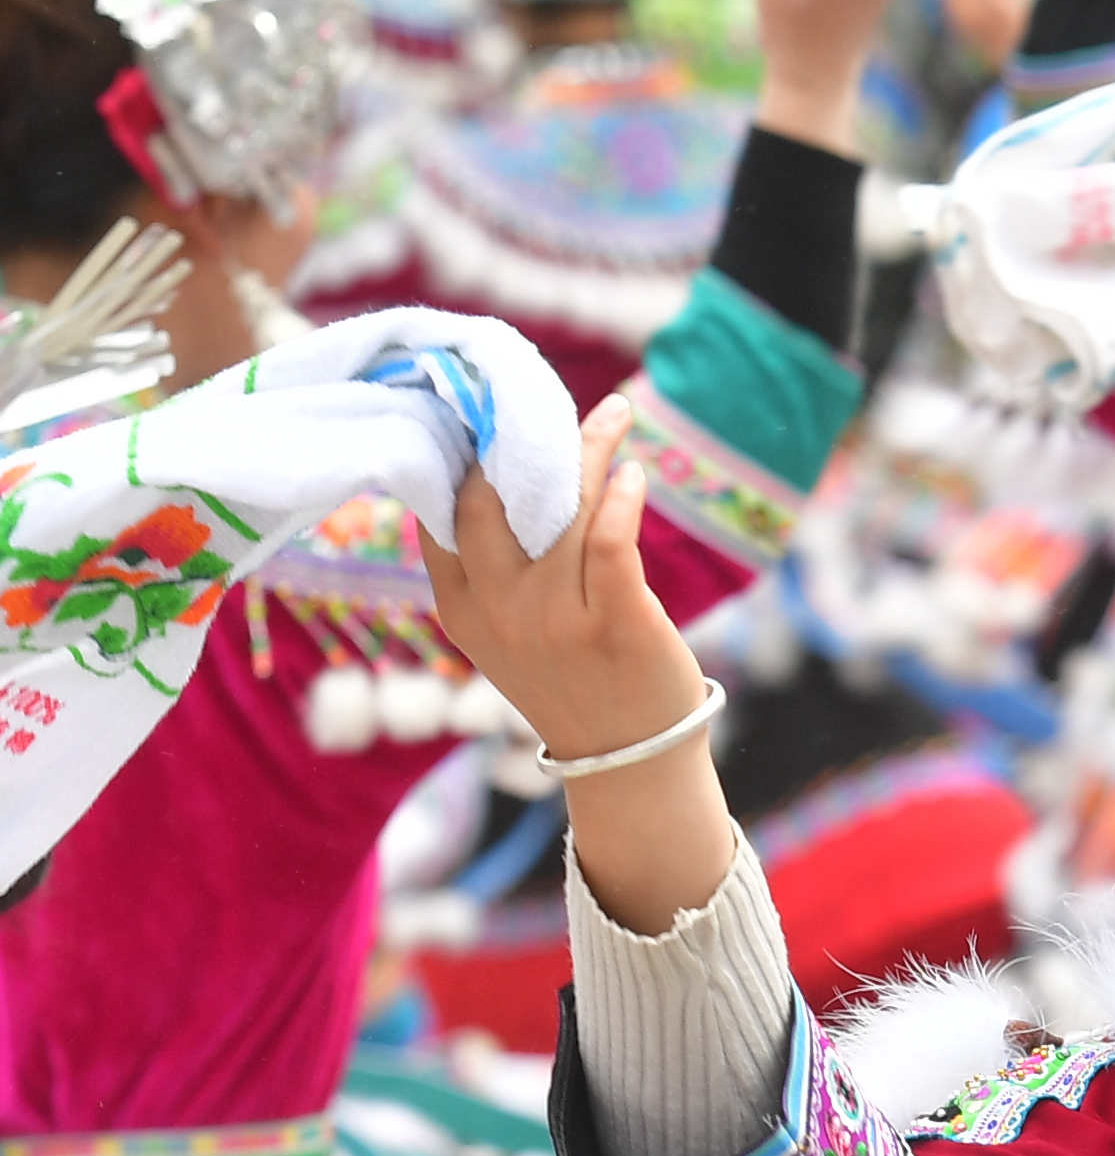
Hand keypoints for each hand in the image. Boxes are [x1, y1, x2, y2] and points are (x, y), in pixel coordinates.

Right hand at [424, 394, 697, 760]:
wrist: (627, 759)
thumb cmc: (572, 678)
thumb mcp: (505, 629)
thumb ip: (489, 567)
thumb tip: (491, 475)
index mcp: (462, 606)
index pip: (442, 512)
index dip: (460, 452)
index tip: (483, 406)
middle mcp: (500, 608)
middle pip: (491, 498)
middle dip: (515, 437)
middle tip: (545, 396)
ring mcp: (555, 617)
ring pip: (560, 507)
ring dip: (589, 448)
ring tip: (614, 411)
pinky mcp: (615, 622)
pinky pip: (608, 540)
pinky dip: (620, 496)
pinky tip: (632, 470)